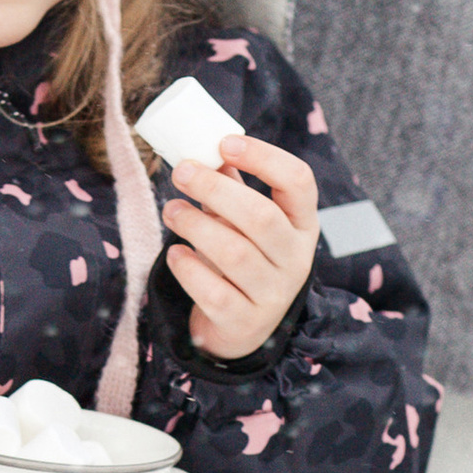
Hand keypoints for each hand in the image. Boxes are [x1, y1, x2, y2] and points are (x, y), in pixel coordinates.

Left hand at [161, 135, 317, 360]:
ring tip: (171, 211)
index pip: (299, 181)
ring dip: (195, 225)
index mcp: (301, 224)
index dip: (264, 157)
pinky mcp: (245, 322)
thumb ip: (231, 186)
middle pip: (262, 216)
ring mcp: (273, 294)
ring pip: (235, 253)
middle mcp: (295, 259)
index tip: (224, 143)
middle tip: (181, 173)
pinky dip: (189, 269)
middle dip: (215, 189)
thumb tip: (203, 149)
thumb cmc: (244, 260)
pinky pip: (214, 292)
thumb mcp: (246, 223)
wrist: (243, 328)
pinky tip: (176, 254)